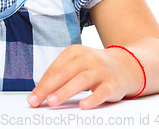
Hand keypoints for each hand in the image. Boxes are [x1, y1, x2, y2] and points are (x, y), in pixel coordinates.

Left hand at [27, 44, 144, 109]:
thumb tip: (41, 92)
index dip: (42, 84)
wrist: (125, 65)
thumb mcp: (77, 64)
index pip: (54, 70)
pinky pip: (102, 92)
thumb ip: (62, 75)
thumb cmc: (94, 67)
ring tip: (52, 102)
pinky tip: (84, 106)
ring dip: (64, 92)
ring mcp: (100, 70)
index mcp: (74, 52)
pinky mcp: (112, 84)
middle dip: (47, 88)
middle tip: (36, 101)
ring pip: (80, 81)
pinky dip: (92, 99)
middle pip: (63, 74)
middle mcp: (86, 59)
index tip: (33, 97)